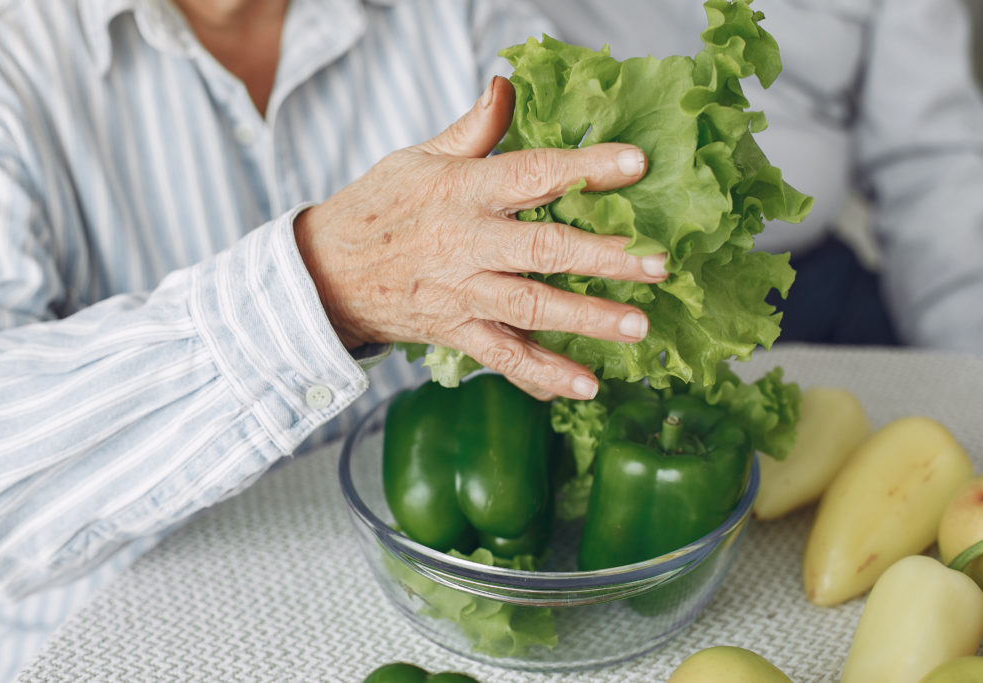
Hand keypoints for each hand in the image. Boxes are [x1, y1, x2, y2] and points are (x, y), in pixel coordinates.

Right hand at [294, 76, 667, 400]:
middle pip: (544, 250)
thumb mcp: (419, 157)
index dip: (585, 169)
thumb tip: (509, 83)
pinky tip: (585, 387)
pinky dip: (543, 376)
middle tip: (658, 265)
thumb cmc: (377, 208)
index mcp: (461, 191)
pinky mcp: (455, 332)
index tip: (635, 164)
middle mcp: (466, 244)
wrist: (324, 272)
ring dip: (587, 320)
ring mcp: (461, 293)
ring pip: (531, 308)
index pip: (532, 173)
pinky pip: (504, 358)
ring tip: (638, 328)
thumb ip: (472, 128)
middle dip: (605, 259)